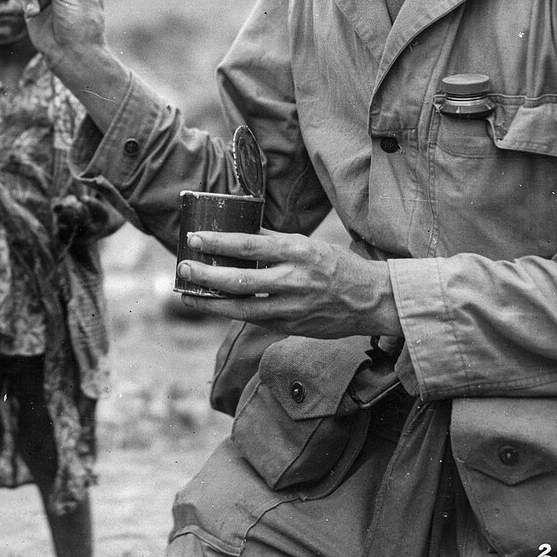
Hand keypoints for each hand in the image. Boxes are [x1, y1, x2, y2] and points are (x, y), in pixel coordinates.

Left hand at [176, 229, 401, 338]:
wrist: (372, 301)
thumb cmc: (338, 267)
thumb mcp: (308, 245)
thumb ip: (274, 241)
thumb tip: (241, 229)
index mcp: (296, 252)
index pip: (249, 246)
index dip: (218, 243)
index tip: (193, 240)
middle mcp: (292, 280)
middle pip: (239, 280)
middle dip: (206, 276)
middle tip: (183, 268)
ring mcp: (291, 308)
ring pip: (242, 308)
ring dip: (211, 302)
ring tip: (188, 295)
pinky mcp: (291, 327)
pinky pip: (255, 319)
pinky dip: (233, 312)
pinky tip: (216, 306)